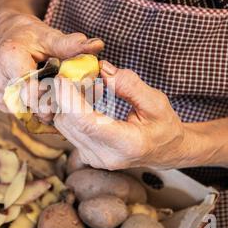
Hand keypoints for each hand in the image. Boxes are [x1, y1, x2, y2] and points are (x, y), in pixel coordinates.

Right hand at [0, 11, 103, 113]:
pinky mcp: (1, 102)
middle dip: (51, 104)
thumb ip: (71, 44)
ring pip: (25, 113)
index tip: (67, 89)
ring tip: (59, 98)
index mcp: (9, 59)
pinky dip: (37, 110)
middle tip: (69, 98)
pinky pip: (21, 113)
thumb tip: (98, 45)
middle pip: (28, 105)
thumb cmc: (29, 35)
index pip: (29, 89)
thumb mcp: (49, 36)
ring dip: (44, 110)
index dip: (51, 95)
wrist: (7, 35)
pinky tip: (49, 102)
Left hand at [54, 61, 197, 169]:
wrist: (164, 151)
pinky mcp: (86, 154)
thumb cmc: (163, 126)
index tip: (62, 78)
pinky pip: (68, 128)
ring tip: (91, 85)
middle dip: (68, 94)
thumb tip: (103, 69)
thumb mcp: (156, 102)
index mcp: (126, 144)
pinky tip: (89, 98)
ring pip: (64, 124)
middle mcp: (105, 156)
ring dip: (69, 100)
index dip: (68, 99)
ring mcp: (93, 158)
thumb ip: (129, 85)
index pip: (86, 123)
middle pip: (70, 122)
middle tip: (80, 72)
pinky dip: (72, 109)